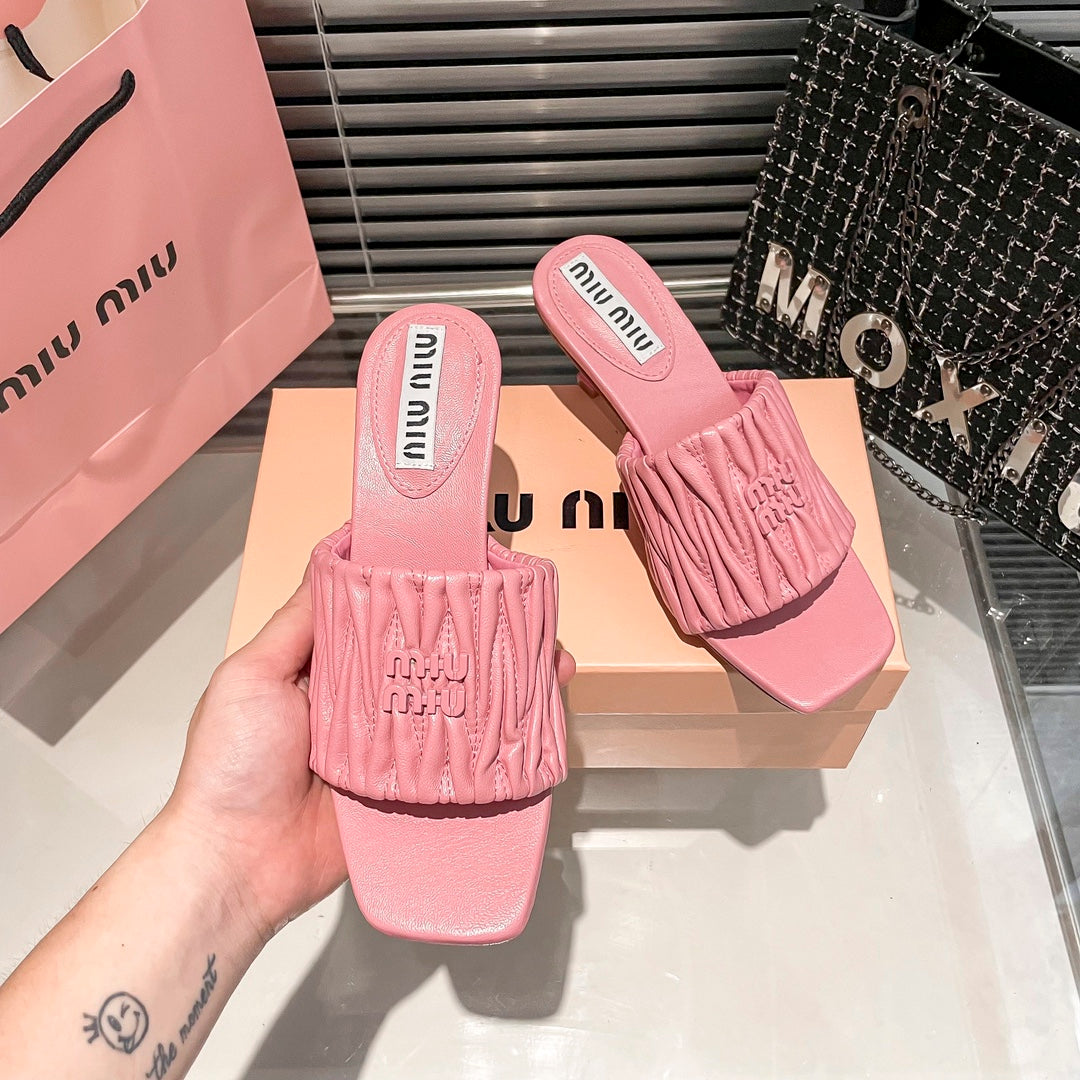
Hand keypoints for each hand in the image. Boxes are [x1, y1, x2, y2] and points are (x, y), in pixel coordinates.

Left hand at [165, 566, 577, 943]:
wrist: (237, 865)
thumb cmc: (229, 768)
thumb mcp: (251, 676)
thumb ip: (295, 624)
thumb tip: (331, 564)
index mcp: (330, 672)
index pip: (386, 621)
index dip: (424, 597)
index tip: (466, 569)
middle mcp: (367, 706)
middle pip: (431, 662)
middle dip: (478, 640)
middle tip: (523, 620)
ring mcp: (392, 750)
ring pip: (454, 709)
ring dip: (497, 688)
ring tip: (545, 665)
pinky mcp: (409, 793)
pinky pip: (455, 767)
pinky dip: (491, 750)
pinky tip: (528, 730)